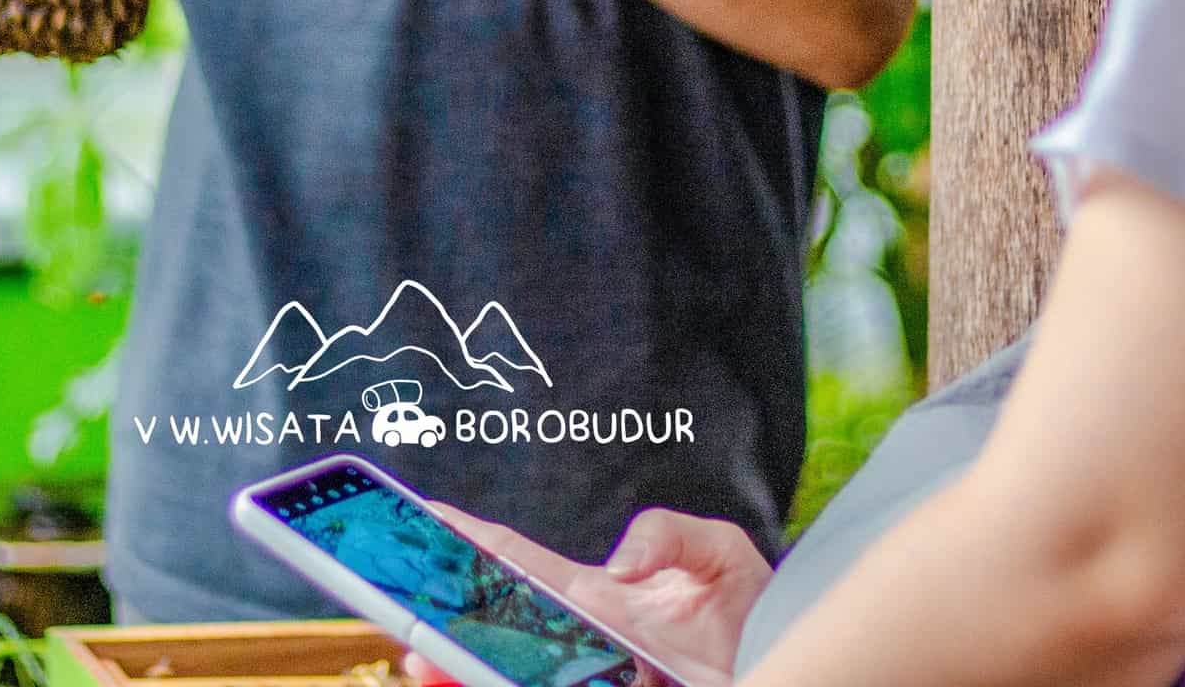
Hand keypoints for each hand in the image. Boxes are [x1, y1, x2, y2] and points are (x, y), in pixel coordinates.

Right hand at [399, 506, 772, 686]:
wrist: (798, 665)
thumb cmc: (759, 618)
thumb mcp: (721, 554)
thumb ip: (670, 533)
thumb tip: (618, 565)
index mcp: (596, 598)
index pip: (514, 564)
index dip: (463, 538)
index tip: (412, 514)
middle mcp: (580, 645)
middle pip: (491, 626)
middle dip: (436, 612)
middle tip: (387, 596)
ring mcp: (590, 680)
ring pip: (507, 676)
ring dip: (458, 669)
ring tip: (422, 655)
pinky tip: (476, 680)